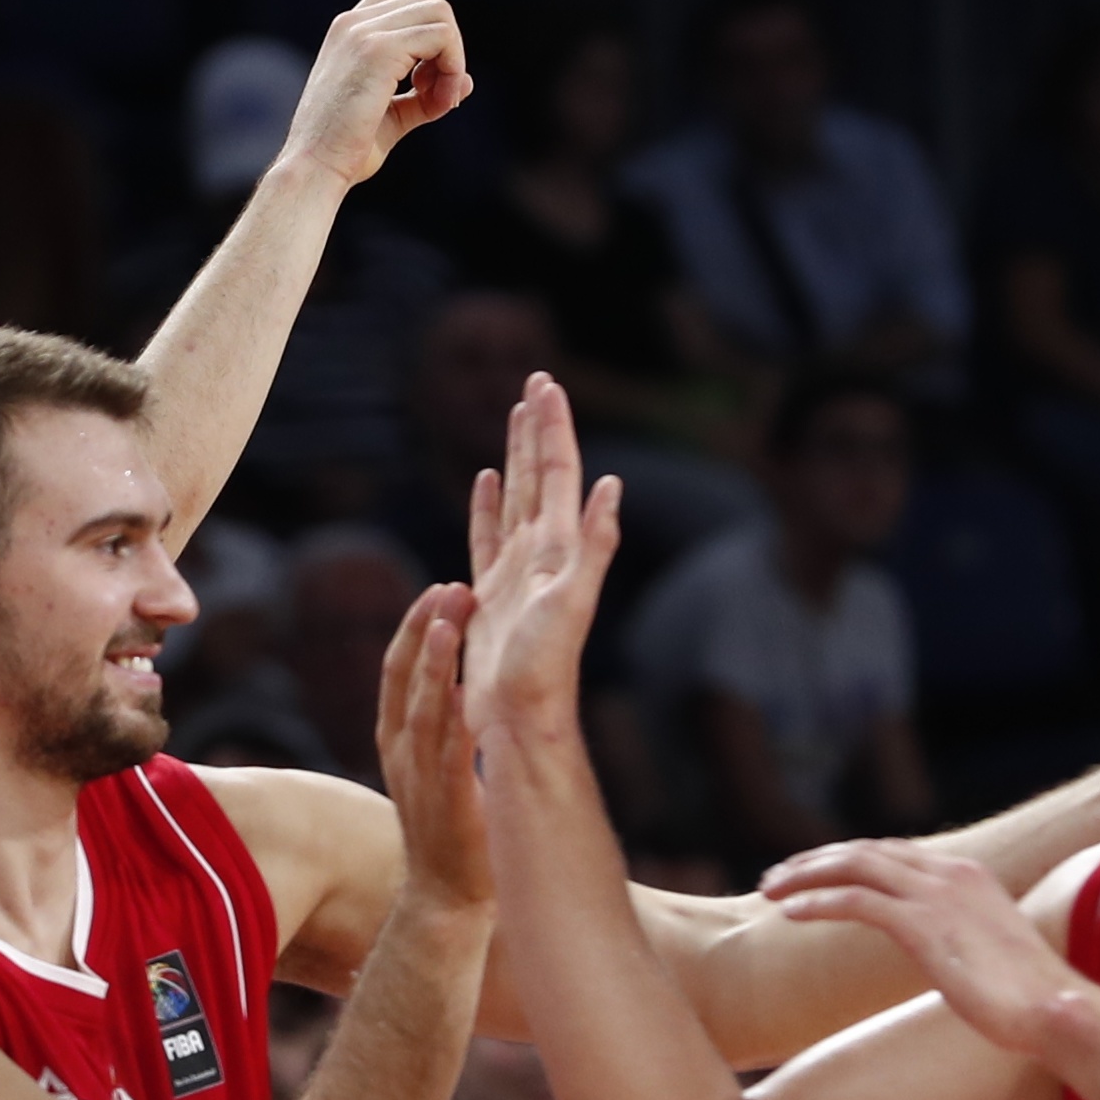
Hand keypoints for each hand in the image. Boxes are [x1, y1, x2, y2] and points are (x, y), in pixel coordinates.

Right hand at [279, 0, 472, 186]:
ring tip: (441, 99)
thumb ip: (426, 96)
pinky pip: (440, 37)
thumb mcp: (392, 118)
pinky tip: (442, 97)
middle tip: (446, 96)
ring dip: (453, 59)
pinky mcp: (376, 48)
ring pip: (441, 16)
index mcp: (351, 31)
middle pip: (434, 4)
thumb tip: (465, 81)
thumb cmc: (347, 150)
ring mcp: (363, 31)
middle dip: (451, 49)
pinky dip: (452, 66)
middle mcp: (354, 22)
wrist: (314, 169)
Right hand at [375, 582, 489, 911]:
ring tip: (450, 620)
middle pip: (404, 678)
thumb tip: (455, 682)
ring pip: (421, 708)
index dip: (413, 629)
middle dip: (425, 629)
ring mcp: (419, 778)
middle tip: (452, 588)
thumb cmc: (450, 829)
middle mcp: (401, 753)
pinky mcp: (446, 803)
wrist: (446, 897)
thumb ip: (440, 726)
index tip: (438, 592)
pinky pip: (446, 754)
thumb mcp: (436, 767)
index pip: (396, 671)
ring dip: (434, 661)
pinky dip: (451, 720)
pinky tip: (462, 691)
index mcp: (396, 740)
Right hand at [455, 377, 623, 735]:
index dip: (552, 427)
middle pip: (540, 474)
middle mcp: (541, 551)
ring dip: (519, 455)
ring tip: (516, 416)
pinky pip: (488, 533)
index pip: (559, 472)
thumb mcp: (574, 601)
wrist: (522, 717)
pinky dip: (488, 503)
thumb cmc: (545, 667)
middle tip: (536, 382)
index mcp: (559, 546)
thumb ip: (595, 544)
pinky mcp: (492, 591)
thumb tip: (612, 485)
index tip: (545, 383)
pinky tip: (487, 481)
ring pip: (518, 496)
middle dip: (538, 428)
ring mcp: (516, 569)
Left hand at [761, 840, 1083, 1056]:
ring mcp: (938, 896)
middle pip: (867, 850)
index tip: (811, 875)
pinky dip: (818, 902)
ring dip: (805, 874)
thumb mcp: (986, 953)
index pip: (893, 852)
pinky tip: (789, 915)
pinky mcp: (924, 926)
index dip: (847, 859)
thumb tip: (940, 955)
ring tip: (769, 891)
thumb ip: (956, 939)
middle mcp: (952, 874)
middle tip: (775, 878)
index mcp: (968, 875)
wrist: (1055, 1012)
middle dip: (816, 860)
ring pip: (854, 865)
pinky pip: (856, 901)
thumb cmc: (1027, 999)